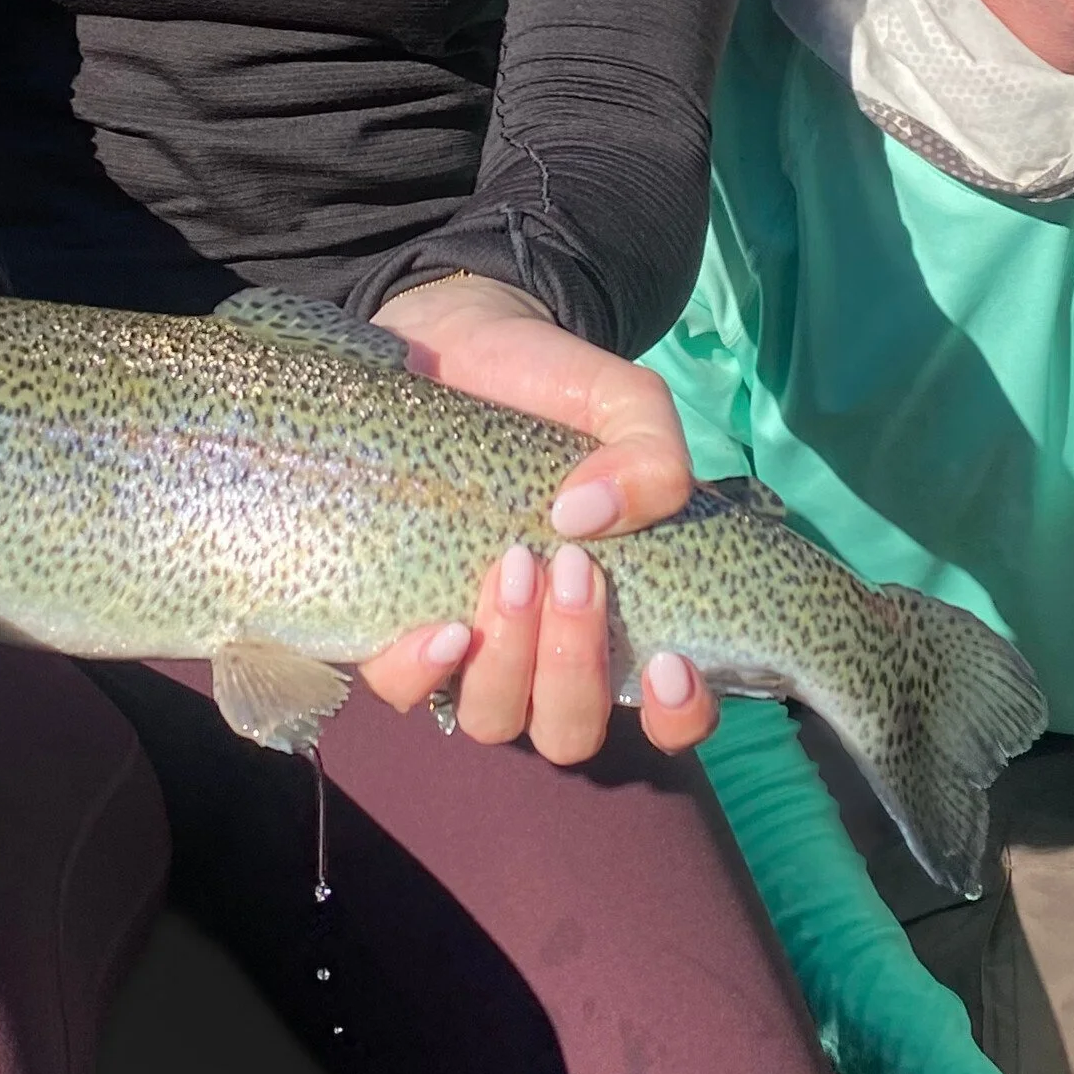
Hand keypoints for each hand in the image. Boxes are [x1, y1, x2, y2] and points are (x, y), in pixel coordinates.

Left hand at [357, 274, 717, 764]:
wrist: (450, 342)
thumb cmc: (550, 387)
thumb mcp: (622, 402)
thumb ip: (652, 453)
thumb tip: (593, 518)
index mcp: (619, 617)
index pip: (668, 716)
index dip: (676, 716)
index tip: (670, 660)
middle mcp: (546, 653)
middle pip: (569, 731)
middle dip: (574, 668)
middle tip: (574, 569)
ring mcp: (472, 648)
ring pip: (495, 719)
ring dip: (510, 663)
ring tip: (513, 568)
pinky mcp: (397, 623)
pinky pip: (404, 690)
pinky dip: (424, 671)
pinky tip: (443, 625)